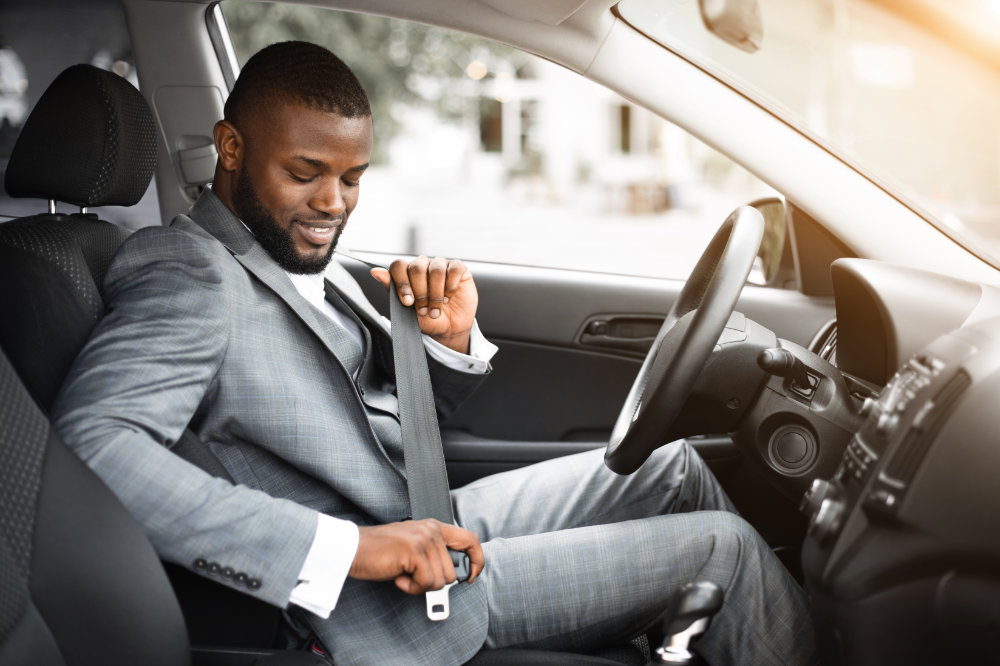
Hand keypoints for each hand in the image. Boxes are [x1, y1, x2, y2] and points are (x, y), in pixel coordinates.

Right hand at [349, 519, 484, 594]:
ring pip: (440, 581)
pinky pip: (426, 583)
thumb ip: (433, 554)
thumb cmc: (380, 553)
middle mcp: (432, 530)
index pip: (470, 539)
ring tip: (403, 574)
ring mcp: (424, 540)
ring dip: (420, 586)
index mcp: (434, 527)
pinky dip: (411, 588)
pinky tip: (398, 577)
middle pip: (452, 572)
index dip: (477, 560)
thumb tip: (454, 575)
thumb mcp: (413, 547)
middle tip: (412, 576)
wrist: (353, 549)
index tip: (472, 577)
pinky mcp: (414, 552)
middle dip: (432, 582)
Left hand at [371, 256, 477, 353]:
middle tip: (423, 310)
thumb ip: (391, 290)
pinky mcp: (458, 268)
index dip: (402, 283)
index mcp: (407, 273)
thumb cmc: (426, 318)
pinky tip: (449, 297)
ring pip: (436, 270)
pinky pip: (454, 270)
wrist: (449, 329)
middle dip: (420, 293)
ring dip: (436, 294)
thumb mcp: (407, 310)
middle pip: (416, 268)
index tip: (407, 302)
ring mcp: (441, 265)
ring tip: (437, 309)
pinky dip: (450, 287)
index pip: (399, 266)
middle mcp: (423, 265)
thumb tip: (375, 271)